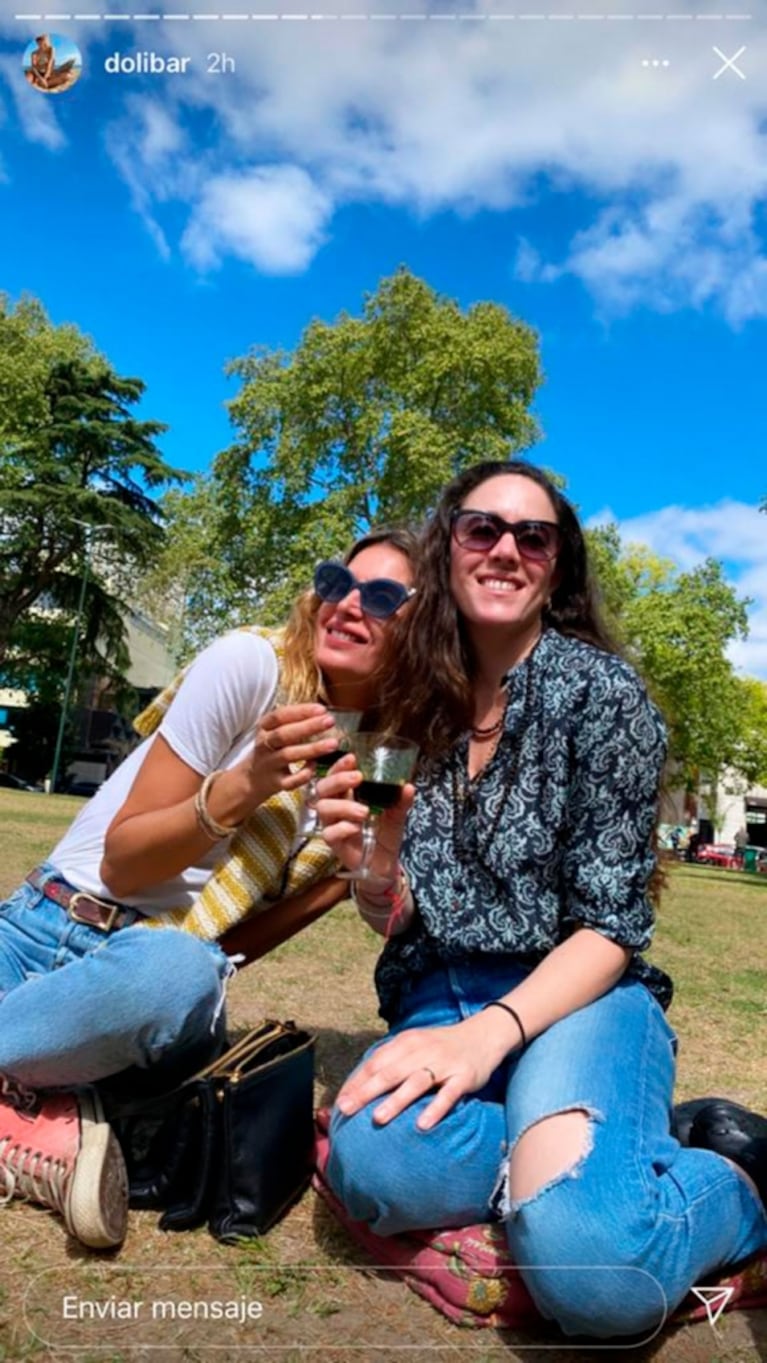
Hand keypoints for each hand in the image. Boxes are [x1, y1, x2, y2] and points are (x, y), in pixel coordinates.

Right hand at [241, 703, 337, 805]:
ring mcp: (269, 764)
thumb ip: (293, 721)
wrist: (252, 779)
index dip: (300, 711)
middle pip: (284, 734)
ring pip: (288, 755)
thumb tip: (321, 712)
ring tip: (333, 743)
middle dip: (308, 727)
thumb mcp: (274, 731)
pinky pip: (290, 781)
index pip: (279, 715)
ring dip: (312, 749)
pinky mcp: (275, 783)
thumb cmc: (272, 749)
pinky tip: (315, 766)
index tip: (322, 709)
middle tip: (330, 721)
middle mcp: (264, 745)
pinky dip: (303, 774)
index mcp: (264, 728)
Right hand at [316, 753, 413, 882]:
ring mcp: (332, 824)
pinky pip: (328, 833)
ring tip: (364, 811)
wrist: (386, 863)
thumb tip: (408, 785)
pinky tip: (355, 828)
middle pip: (323, 787)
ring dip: (343, 806)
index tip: (352, 758)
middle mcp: (336, 807)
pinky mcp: (334, 843)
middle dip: (338, 780)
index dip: (340, 765)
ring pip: (323, 808)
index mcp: (347, 794)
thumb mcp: (396, 815)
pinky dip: (342, 828)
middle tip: (358, 778)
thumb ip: (400, 801)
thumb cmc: (385, 833)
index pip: (335, 774)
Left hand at [336, 1013, 510, 1129]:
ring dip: (396, 1100)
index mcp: (406, 1043)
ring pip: (416, 1082)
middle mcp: (422, 1051)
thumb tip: (359, 1085)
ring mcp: (443, 1064)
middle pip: (390, 1072)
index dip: (356, 1082)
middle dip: (366, 1092)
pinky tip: (422, 1124)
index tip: (339, 1102)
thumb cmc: (441, 1046)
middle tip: (347, 1109)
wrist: (483, 1034)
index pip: (375, 1062)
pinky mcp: (464, 1076)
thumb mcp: (414, 1046)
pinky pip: (448, 1094)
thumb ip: (391, 1061)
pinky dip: (435, 1108)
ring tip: (378, 1118)